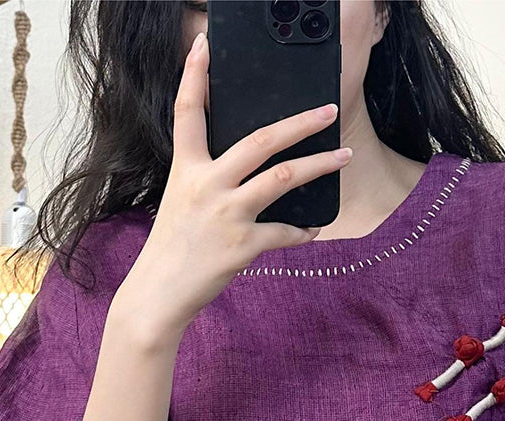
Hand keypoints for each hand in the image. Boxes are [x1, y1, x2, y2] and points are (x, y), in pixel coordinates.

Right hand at [119, 29, 351, 340]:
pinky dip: (304, 231)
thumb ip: (209, 177)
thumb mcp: (182, 200)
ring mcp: (226, 213)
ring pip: (283, 177)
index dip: (194, 75)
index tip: (204, 44)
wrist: (160, 292)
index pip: (188, 111)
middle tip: (327, 110)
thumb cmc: (174, 246)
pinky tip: (314, 229)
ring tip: (344, 155)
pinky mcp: (243, 245)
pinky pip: (286, 232)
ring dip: (319, 165)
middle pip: (260, 140)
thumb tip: (250, 164)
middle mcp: (206, 184)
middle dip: (299, 122)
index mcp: (186, 168)